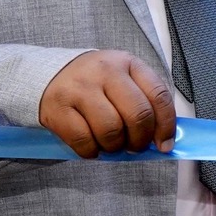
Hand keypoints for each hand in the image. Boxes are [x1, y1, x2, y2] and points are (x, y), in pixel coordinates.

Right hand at [39, 50, 177, 157]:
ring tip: (110, 143)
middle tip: (133, 146)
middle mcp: (105, 71)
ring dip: (114, 147)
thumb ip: (144, 103)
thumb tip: (161, 140)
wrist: (48, 75)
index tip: (164, 145)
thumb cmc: (95, 83)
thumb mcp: (123, 80)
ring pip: (111, 131)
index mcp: (128, 63)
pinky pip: (84, 141)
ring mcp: (80, 88)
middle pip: (137, 115)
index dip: (166, 126)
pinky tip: (92, 145)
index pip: (159, 96)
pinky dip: (92, 152)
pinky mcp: (58, 108)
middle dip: (140, 140)